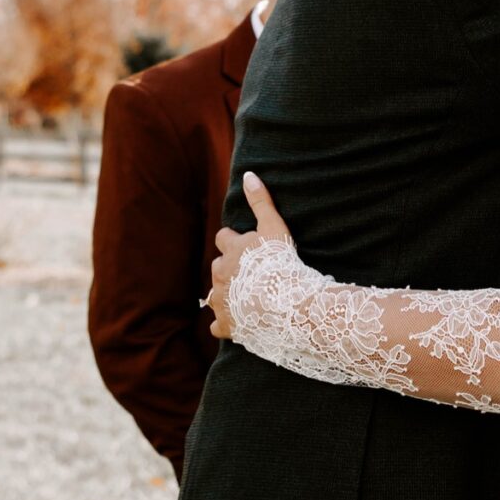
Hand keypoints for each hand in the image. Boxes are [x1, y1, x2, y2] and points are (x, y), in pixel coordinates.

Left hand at [205, 173, 293, 336]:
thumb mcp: (273, 226)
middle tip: (249, 273)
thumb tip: (248, 174)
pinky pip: (219, 325)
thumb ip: (261, 201)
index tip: (246, 245)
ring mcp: (221, 301)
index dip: (234, 240)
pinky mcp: (225, 325)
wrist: (284, 303)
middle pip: (218, 266)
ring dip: (226, 295)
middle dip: (229, 268)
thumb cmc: (280, 263)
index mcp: (230, 250)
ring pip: (215, 295)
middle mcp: (220, 274)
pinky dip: (226, 324)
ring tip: (245, 298)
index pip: (223, 238)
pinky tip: (239, 323)